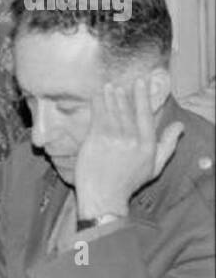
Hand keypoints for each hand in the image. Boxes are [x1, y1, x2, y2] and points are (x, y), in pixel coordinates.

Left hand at [74, 78, 184, 218]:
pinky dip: (98, 102)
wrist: (104, 196)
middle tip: (119, 85)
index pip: (145, 115)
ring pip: (112, 109)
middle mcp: (131, 140)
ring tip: (109, 87)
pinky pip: (98, 114)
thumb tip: (180, 127)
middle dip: (122, 95)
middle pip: (126, 110)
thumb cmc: (129, 182)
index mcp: (147, 146)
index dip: (142, 96)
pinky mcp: (96, 138)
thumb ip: (168, 144)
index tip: (140, 82)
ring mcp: (113, 138)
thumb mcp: (155, 166)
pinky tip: (97, 95)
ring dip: (110, 95)